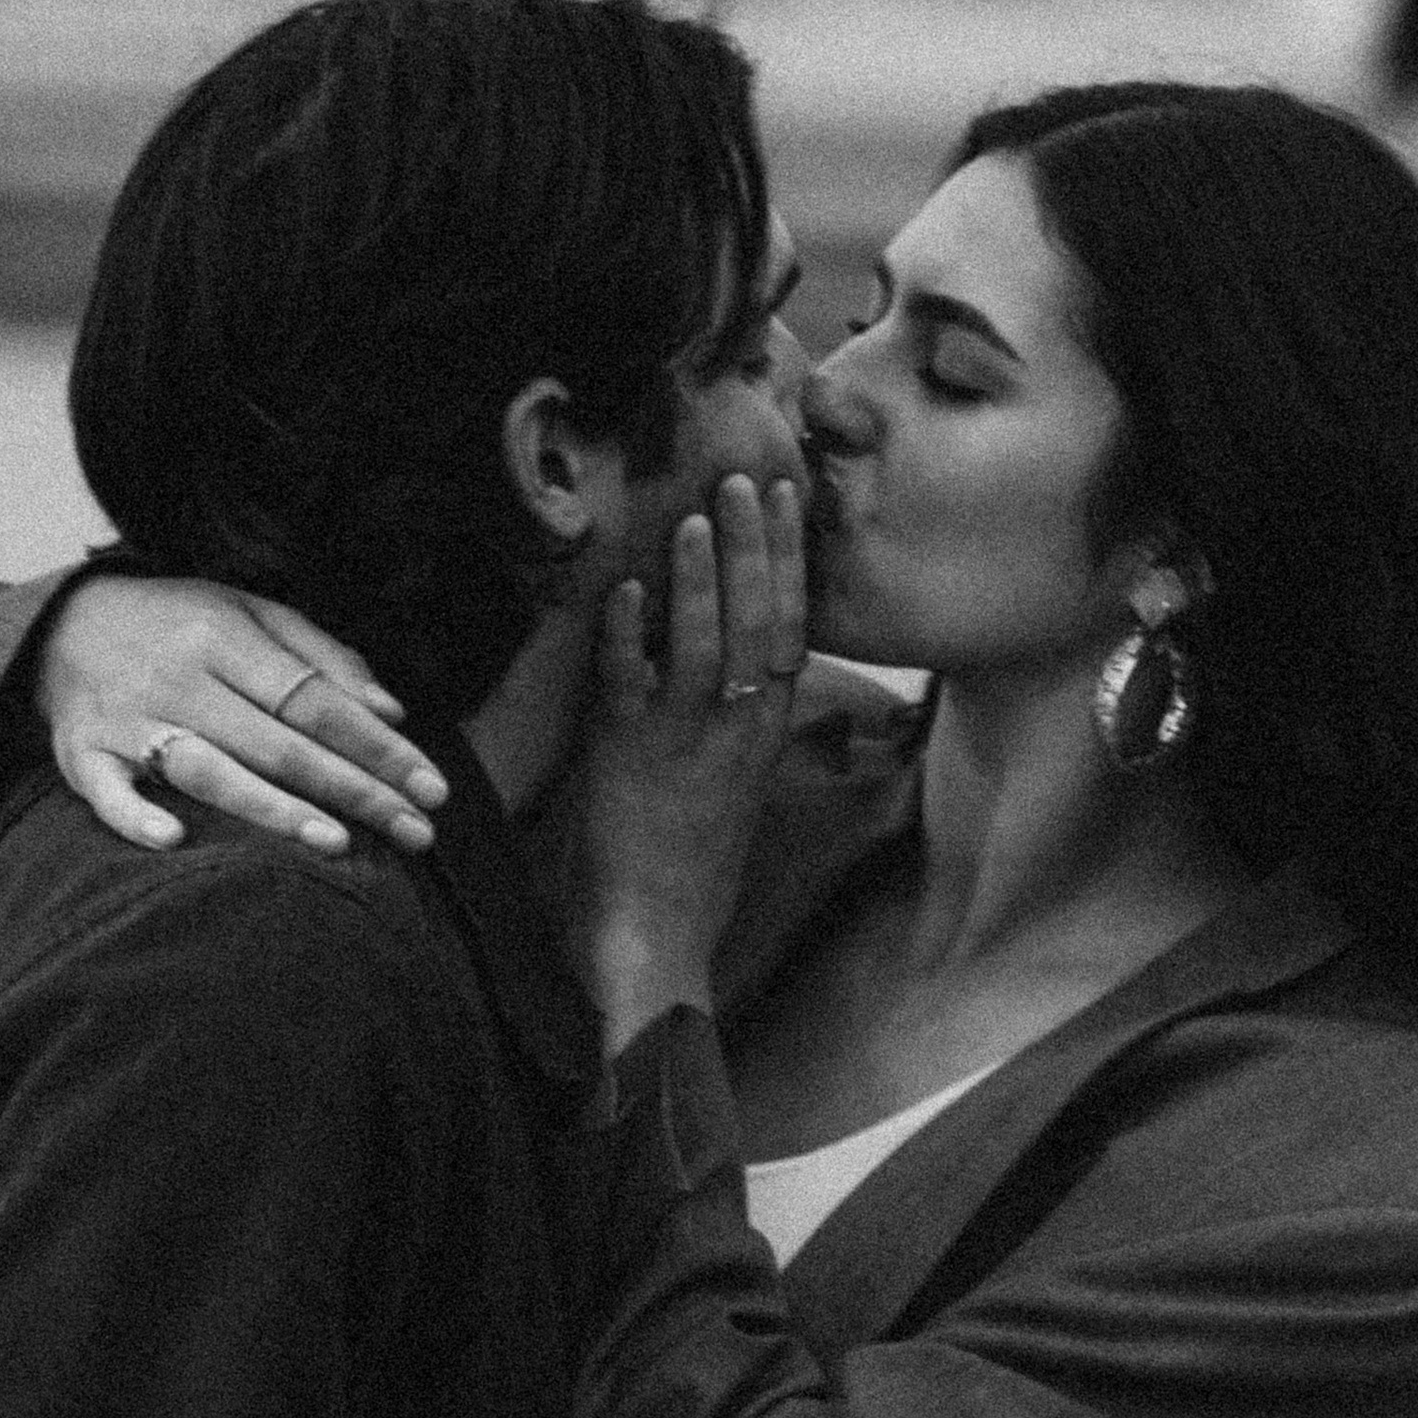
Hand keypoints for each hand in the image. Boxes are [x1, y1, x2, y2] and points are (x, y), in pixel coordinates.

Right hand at [37, 578, 448, 857]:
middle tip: (416, 833)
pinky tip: (175, 841)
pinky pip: (105, 791)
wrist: (59, 621)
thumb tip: (390, 711)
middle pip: (278, 742)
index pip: (317, 700)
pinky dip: (135, 816)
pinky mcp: (80, 753)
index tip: (430, 788)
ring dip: (270, 809)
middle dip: (354, 790)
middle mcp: (178, 677)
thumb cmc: (176, 620)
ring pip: (206, 770)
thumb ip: (322, 655)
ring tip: (337, 844)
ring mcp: (127, 718)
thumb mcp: (249, 610)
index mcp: (223, 636)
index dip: (378, 747)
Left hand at [580, 476, 807, 1051]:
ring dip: (698, 581)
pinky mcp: (626, 764)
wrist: (656, 937)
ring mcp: (683, 746)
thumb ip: (741, 710)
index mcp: (765, 730)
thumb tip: (744, 646)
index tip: (789, 496)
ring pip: (703, 650)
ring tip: (693, 519)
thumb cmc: (691, 856)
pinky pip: (630, 690)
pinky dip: (629, 639)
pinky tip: (626, 593)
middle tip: (746, 480)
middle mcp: (736, 732)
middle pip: (758, 625)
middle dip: (754, 549)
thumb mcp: (734, 774)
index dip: (791, 559)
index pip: (791, 627)